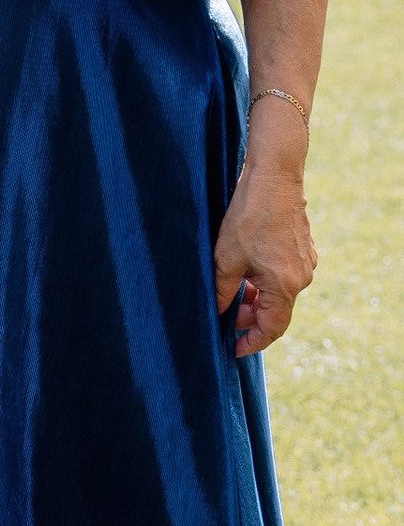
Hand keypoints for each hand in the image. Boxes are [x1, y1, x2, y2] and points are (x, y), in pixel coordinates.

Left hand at [214, 149, 315, 353]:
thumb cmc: (249, 216)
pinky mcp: (304, 249)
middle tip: (224, 314)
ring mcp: (306, 262)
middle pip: (276, 311)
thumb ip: (223, 291)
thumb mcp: (227, 258)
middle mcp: (301, 277)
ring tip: (230, 292)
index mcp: (285, 285)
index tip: (234, 349)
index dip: (253, 342)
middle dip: (249, 317)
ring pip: (278, 293)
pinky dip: (264, 282)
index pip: (272, 328)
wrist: (274, 177)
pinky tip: (244, 272)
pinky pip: (284, 276)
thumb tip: (218, 313)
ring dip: (255, 298)